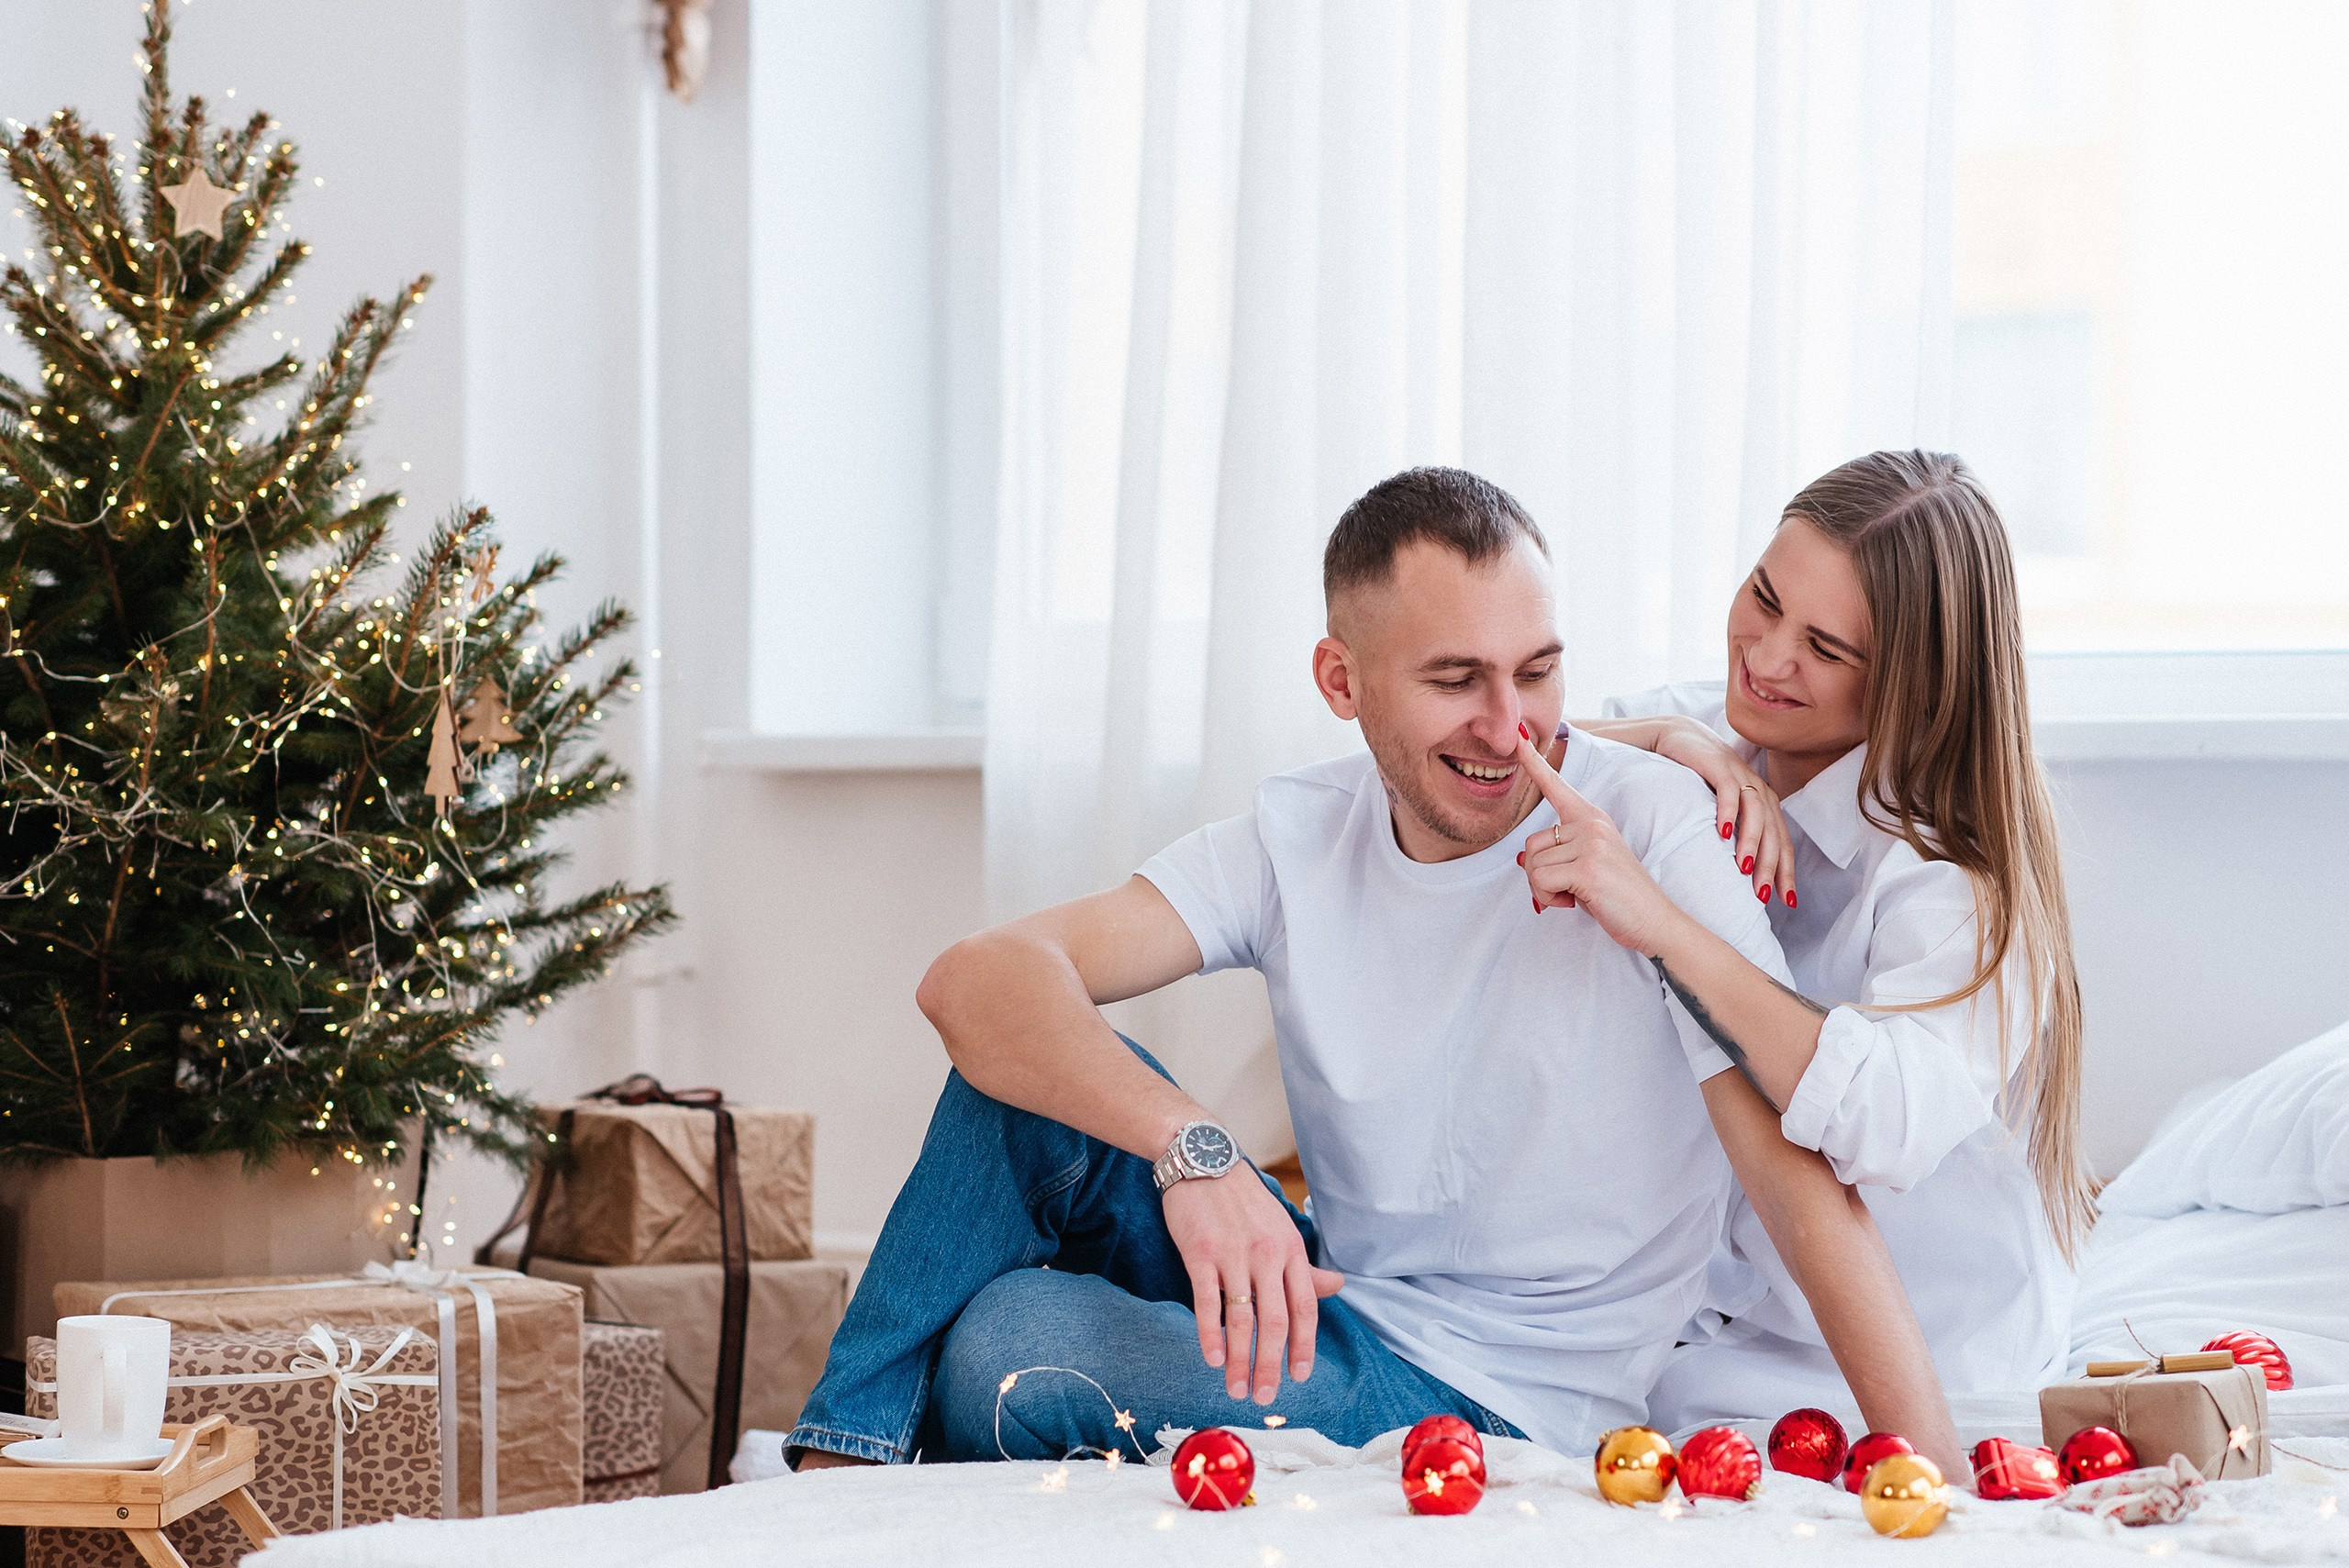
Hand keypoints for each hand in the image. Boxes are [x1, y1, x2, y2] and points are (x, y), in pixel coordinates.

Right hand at [1160, 1168, 1344, 1402]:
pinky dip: (1210, 1334)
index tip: (1301, 1375)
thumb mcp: (1281, 1227)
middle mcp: (1267, 1255)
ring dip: (1240, 1360)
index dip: (1305, 1345)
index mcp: (1291, 1250)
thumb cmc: (1242, 1198)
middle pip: (1276, 1322)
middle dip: (1271, 1364)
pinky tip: (1211, 1358)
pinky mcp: (1200, 1253)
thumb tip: (1338, 1286)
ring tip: (1236, 1388)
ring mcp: (1233, 1255)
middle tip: (1265, 1396)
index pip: (1305, 1307)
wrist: (1202, 1159)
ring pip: (1242, 1319)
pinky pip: (1208, 1302)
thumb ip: (1306, 1265)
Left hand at [1515, 727, 1692, 956]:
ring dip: (1544, 890)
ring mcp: (1590, 843)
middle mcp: (1591, 823)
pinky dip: (1548, 899)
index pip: (1556, 785)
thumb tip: (1522, 859)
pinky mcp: (1587, 867)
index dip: (1533, 761)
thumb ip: (1560, 853)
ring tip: (1577, 893)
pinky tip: (1575, 901)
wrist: (1656, 920)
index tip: (1518, 736)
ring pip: (1532, 865)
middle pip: (1530, 843)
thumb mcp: (1588, 864)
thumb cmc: (1618, 895)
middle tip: (1571, 887)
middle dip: (1539, 874)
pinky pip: (1540, 881)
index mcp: (1591, 818)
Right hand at [1646, 717, 1792, 906]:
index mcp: (1764, 803)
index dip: (1786, 872)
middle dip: (1770, 866)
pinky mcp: (1719, 764)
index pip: (1782, 843)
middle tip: (1761, 894)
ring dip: (1751, 842)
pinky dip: (1728, 812)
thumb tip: (1740, 873)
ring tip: (1744, 868)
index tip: (1787, 902)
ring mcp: (1740, 775)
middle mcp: (1758, 790)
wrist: (1678, 737)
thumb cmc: (1698, 778)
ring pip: (1755, 814)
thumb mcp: (1721, 808)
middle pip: (1773, 833)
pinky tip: (1722, 833)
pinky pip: (1728, 791)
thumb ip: (1735, 832)